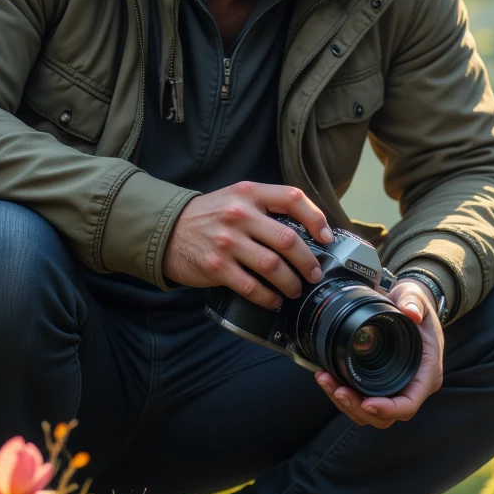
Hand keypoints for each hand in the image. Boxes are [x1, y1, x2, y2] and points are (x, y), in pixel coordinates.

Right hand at [163, 180, 332, 306]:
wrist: (166, 230)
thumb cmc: (209, 216)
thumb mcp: (236, 198)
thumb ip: (266, 206)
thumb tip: (307, 230)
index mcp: (249, 193)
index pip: (292, 198)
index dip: (316, 218)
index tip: (326, 237)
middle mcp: (239, 215)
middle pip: (288, 240)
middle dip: (308, 262)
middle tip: (313, 274)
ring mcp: (227, 242)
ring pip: (273, 266)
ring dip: (291, 283)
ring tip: (295, 289)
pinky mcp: (216, 267)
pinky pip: (251, 287)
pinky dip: (268, 297)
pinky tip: (273, 300)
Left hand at [315, 277, 444, 429]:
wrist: (409, 307)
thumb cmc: (417, 307)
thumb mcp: (417, 297)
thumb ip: (414, 301)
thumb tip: (410, 312)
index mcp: (425, 374)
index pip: (409, 404)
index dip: (388, 409)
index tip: (367, 403)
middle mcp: (410, 387)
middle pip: (385, 416)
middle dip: (358, 408)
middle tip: (338, 391)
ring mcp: (393, 388)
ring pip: (368, 413)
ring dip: (344, 403)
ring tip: (325, 381)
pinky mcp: (377, 385)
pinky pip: (359, 400)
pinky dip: (341, 394)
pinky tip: (326, 378)